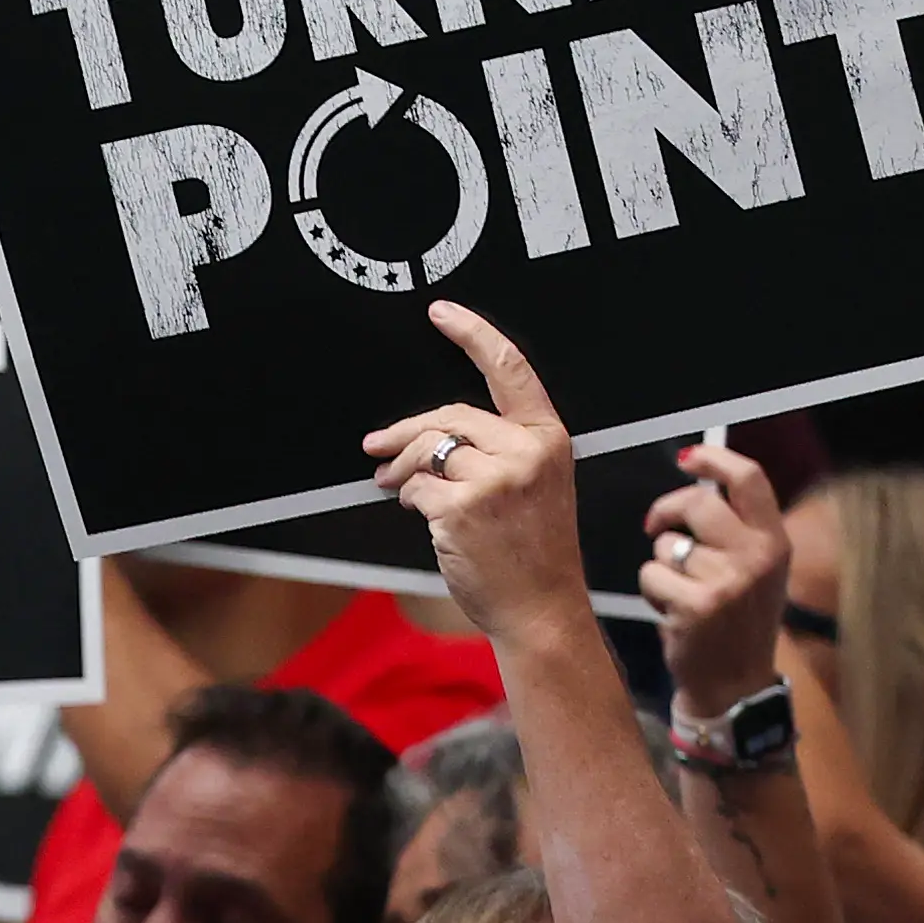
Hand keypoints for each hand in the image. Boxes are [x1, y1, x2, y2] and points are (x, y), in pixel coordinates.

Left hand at [366, 301, 580, 641]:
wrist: (540, 609)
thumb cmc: (535, 552)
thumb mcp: (535, 485)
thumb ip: (498, 448)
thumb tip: (426, 431)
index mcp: (546, 438)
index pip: (509, 370)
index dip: (473, 334)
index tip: (443, 313)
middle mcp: (525, 451)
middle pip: (449, 415)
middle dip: (405, 432)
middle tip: (377, 446)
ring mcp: (494, 478)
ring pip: (425, 449)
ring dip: (398, 466)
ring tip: (390, 483)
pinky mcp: (461, 506)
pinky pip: (415, 486)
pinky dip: (409, 499)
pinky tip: (421, 514)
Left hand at [636, 435, 788, 712]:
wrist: (736, 684)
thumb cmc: (738, 620)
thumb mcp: (757, 569)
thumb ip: (737, 527)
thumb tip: (697, 476)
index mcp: (775, 542)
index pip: (749, 479)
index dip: (714, 459)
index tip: (687, 458)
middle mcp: (758, 558)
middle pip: (697, 503)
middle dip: (668, 513)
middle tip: (660, 529)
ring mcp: (728, 583)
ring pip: (667, 543)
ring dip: (663, 564)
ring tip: (684, 592)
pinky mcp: (697, 607)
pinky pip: (651, 574)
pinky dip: (652, 592)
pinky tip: (673, 612)